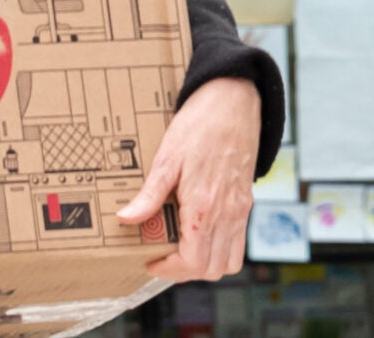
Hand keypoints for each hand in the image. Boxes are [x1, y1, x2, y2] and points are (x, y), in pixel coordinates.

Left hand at [118, 77, 261, 281]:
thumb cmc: (200, 125)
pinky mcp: (247, 202)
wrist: (234, 102)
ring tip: (182, 249)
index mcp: (204, 206)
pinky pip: (239, 242)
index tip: (151, 261)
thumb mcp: (167, 158)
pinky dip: (220, 248)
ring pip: (229, 261)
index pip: (193, 261)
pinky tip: (200, 231)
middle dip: (184, 271)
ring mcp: (241, 210)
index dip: (169, 270)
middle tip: (163, 256)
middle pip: (211, 268)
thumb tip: (125, 219)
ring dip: (206, 264)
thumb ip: (149, 195)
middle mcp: (227, 214)